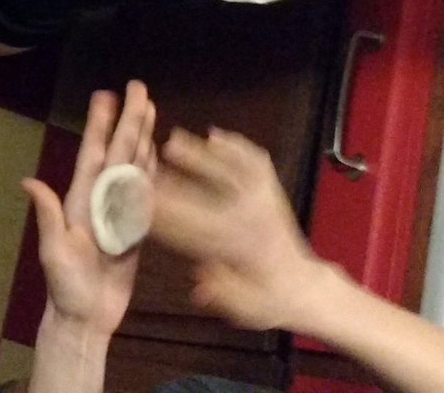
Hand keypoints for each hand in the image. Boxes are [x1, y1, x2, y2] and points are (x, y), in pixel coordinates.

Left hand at [22, 81, 157, 336]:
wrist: (86, 317)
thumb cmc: (67, 287)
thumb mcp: (54, 252)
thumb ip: (48, 216)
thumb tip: (29, 181)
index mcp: (80, 200)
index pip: (93, 154)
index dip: (100, 125)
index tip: (106, 95)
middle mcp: (99, 200)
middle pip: (118, 151)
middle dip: (129, 119)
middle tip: (139, 87)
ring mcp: (117, 213)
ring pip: (133, 166)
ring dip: (142, 137)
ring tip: (151, 108)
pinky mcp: (133, 229)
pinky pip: (146, 193)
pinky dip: (153, 170)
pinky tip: (158, 152)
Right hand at [150, 127, 337, 331]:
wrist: (303, 286)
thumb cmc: (268, 299)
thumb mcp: (246, 307)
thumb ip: (222, 291)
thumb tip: (198, 279)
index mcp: (242, 246)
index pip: (195, 227)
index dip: (165, 214)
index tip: (140, 204)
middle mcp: (253, 217)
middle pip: (208, 193)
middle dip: (174, 181)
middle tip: (146, 169)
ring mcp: (265, 200)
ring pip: (231, 169)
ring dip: (201, 155)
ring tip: (173, 141)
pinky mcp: (271, 191)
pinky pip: (256, 162)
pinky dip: (237, 145)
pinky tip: (215, 136)